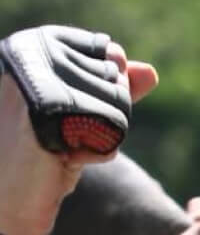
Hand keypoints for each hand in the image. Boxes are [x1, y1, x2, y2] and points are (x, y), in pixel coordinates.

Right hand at [0, 41, 156, 234]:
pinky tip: (61, 157)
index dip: (102, 93)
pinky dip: (97, 154)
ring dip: (99, 137)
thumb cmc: (42, 148)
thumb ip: (114, 87)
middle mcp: (34, 51)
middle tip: (60, 132)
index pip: (112, 55)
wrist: (9, 193)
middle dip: (104, 117)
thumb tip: (151, 73)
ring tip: (59, 144)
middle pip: (118, 80)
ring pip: (119, 106)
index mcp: (37, 42)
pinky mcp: (51, 109)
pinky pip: (113, 131)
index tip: (65, 111)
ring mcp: (40, 78)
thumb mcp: (81, 111)